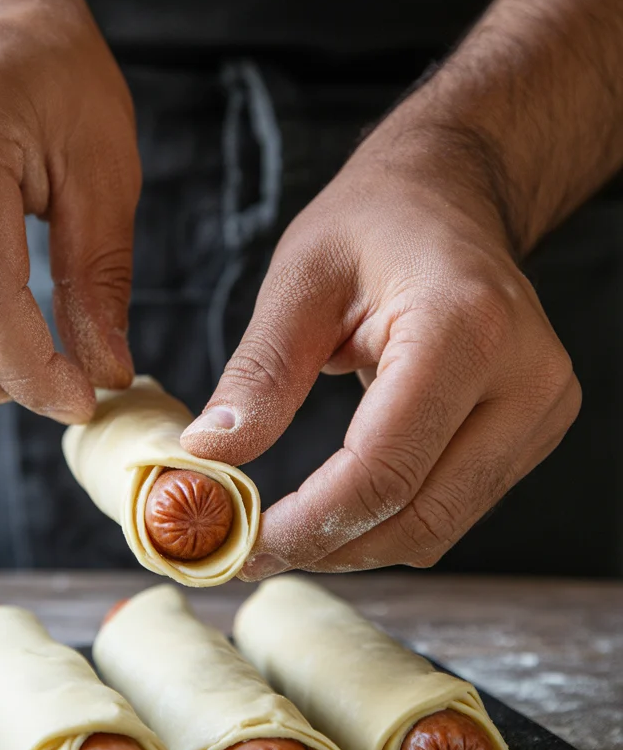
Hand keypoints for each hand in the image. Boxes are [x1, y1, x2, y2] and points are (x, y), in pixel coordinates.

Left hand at [180, 116, 580, 575]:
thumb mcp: (299, 281)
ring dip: (359, 544)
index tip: (245, 543)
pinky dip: (392, 520)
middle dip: (329, 547)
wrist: (451, 196)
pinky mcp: (535, 428)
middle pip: (420, 515)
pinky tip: (338, 509)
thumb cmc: (375, 221)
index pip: (384, 467)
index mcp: (465, 328)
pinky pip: (455, 507)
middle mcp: (524, 378)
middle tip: (253, 553)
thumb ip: (259, 374)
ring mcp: (540, 408)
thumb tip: (209, 455)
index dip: (310, 523)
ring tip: (287, 533)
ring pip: (442, 526)